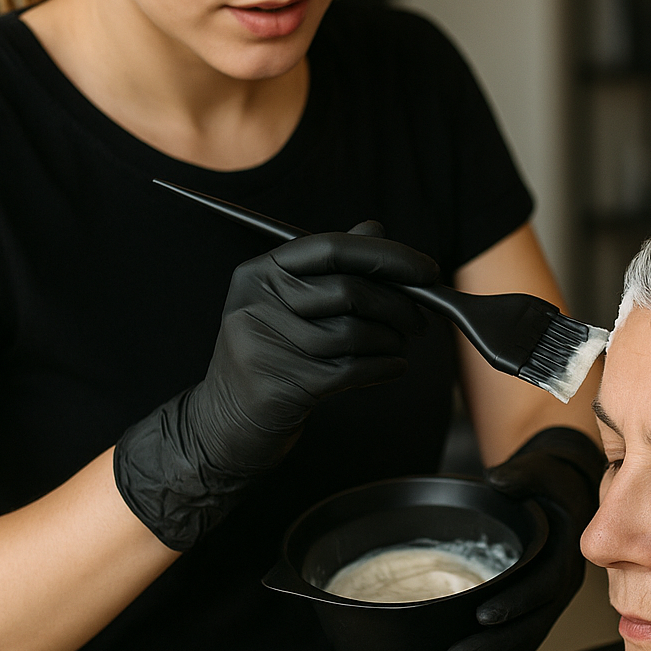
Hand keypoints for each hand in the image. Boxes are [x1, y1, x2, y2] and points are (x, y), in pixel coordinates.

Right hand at [114, 222, 439, 550]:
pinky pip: (352, 370)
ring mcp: (263, 344)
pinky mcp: (279, 386)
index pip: (332, 248)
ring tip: (396, 347)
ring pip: (354, 333)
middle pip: (348, 291)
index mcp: (259, 271)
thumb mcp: (290, 304)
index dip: (386, 256)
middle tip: (418, 320)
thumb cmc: (271, 355)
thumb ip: (332, 267)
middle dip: (398, 305)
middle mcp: (255, 302)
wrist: (225, 421)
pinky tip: (393, 368)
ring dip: (391, 342)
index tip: (426, 270)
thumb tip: (374, 228)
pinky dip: (385, 368)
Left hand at [442, 427, 604, 650]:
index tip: (484, 615)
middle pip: (529, 628)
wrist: (570, 496)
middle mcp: (560, 588)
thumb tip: (498, 479)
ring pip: (522, 648)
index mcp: (564, 556)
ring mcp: (548, 607)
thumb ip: (522, 475)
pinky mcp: (534, 616)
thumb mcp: (542, 471)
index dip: (516, 601)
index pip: (542, 586)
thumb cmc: (551, 484)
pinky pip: (516, 650)